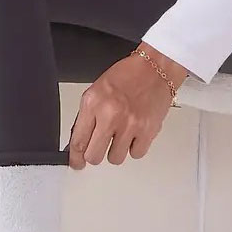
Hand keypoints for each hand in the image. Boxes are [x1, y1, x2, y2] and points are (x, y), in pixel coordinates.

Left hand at [67, 43, 188, 169]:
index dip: (76, 157)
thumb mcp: (97, 91)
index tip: (77, 163)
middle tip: (99, 148)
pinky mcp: (148, 131)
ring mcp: (130, 124)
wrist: (155, 68)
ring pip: (115, 159)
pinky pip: (136, 154)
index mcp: (93, 103)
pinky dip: (134, 147)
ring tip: (121, 135)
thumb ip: (87, 117)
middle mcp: (110, 114)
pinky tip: (134, 134)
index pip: (78, 140)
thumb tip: (81, 142)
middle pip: (94, 156)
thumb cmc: (127, 76)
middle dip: (95, 155)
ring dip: (116, 151)